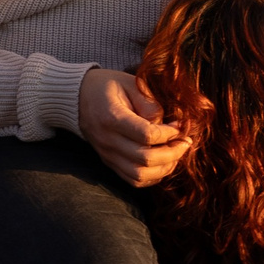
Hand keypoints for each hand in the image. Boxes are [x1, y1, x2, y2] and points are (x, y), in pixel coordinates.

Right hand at [79, 68, 190, 187]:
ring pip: (140, 175)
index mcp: (112, 118)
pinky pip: (132, 180)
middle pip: (145, 159)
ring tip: (176, 153)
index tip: (181, 125)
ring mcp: (107, 154)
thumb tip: (168, 126)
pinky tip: (164, 162)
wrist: (78, 97)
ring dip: (165, 168)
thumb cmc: (108, 86)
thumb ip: (150, 104)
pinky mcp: (109, 162)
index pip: (147, 135)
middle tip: (185, 141)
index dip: (170, 133)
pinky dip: (153, 177)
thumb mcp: (131, 84)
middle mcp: (107, 140)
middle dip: (173, 153)